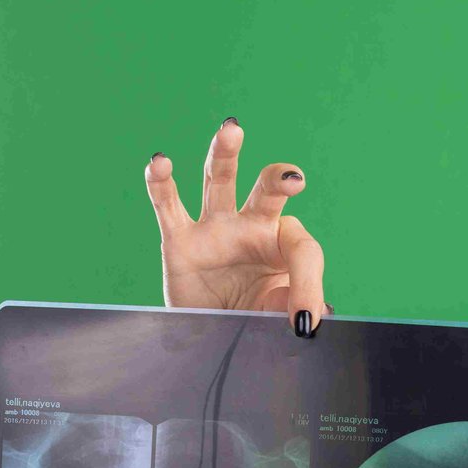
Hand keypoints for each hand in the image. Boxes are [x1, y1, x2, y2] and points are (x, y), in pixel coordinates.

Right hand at [143, 117, 328, 336]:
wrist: (214, 338)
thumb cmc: (252, 319)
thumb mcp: (280, 315)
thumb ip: (295, 304)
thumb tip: (306, 314)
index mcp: (282, 245)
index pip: (303, 249)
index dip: (307, 286)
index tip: (304, 321)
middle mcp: (250, 228)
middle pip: (266, 193)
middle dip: (278, 180)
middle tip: (292, 177)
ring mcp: (214, 230)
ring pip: (220, 182)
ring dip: (225, 155)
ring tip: (232, 130)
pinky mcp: (180, 241)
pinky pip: (168, 206)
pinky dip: (161, 183)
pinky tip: (160, 162)